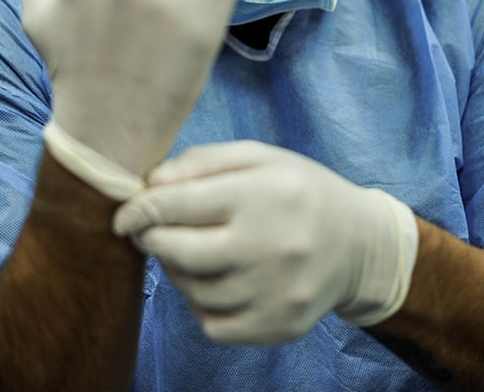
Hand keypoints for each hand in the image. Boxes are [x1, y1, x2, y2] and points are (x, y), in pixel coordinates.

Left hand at [113, 141, 417, 341]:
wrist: (359, 244)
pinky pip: (212, 323)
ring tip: (195, 249)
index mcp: (261, 194)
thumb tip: (150, 184)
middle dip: (152, 239)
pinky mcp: (276, 326)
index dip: (140, 210)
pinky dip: (202, 302)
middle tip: (151, 231)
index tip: (124, 215)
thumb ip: (202, 162)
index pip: (178, 204)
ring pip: (192, 290)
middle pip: (178, 252)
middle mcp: (268, 246)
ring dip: (178, 270)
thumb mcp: (259, 157)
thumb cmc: (300, 190)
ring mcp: (273, 292)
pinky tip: (216, 279)